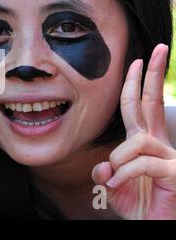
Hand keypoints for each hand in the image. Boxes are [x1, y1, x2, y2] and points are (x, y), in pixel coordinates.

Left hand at [92, 44, 175, 219]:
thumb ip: (105, 171)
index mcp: (144, 143)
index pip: (140, 106)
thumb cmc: (139, 206)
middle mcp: (158, 144)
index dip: (137, 83)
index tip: (138, 60)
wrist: (155, 226)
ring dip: (119, 159)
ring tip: (114, 179)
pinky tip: (117, 185)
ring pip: (137, 140)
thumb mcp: (114, 185)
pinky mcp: (174, 173)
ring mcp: (169, 157)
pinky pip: (142, 162)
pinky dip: (125, 174)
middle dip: (154, 74)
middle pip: (153, 102)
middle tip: (159, 48)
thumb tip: (102, 166)